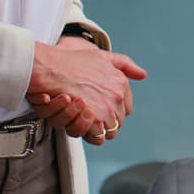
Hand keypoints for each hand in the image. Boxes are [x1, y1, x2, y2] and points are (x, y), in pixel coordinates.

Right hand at [27, 39, 146, 141]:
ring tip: (80, 117)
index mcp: (121, 83)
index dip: (112, 110)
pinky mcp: (95, 121)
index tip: (98, 108)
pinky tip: (77, 121)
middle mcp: (117, 97)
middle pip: (117, 122)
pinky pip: (97, 137)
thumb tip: (143, 75)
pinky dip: (88, 133)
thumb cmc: (71, 61)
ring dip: (94, 128)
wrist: (51, 68)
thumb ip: (124, 64)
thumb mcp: (102, 56)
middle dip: (103, 121)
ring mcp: (107, 110)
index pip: (126, 108)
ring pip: (108, 132)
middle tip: (86, 114)